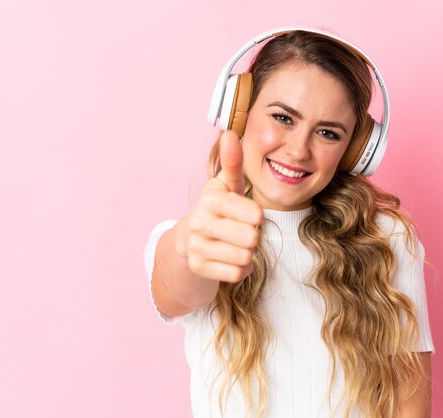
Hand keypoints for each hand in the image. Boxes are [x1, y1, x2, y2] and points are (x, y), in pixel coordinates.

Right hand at [176, 130, 262, 282]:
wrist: (187, 240)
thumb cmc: (216, 209)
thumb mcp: (225, 185)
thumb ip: (233, 162)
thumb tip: (230, 133)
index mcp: (210, 200)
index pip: (256, 215)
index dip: (256, 217)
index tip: (244, 214)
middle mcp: (199, 222)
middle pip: (252, 238)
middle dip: (252, 237)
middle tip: (239, 231)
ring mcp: (196, 247)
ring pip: (246, 257)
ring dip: (247, 254)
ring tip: (233, 244)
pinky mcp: (198, 268)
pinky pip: (237, 274)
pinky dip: (240, 269)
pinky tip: (228, 258)